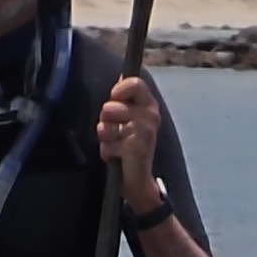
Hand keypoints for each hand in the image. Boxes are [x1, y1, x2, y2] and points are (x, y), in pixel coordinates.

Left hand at [94, 73, 163, 208]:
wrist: (139, 179)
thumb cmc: (130, 146)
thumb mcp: (128, 118)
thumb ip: (123, 99)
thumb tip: (120, 76)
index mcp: (149, 105)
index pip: (134, 83)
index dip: (118, 89)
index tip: (114, 98)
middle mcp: (150, 115)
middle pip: (111, 105)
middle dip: (105, 119)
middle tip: (115, 131)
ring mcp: (144, 130)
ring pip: (105, 123)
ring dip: (105, 136)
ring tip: (116, 144)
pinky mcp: (136, 145)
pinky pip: (107, 142)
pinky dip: (108, 151)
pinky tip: (118, 156)